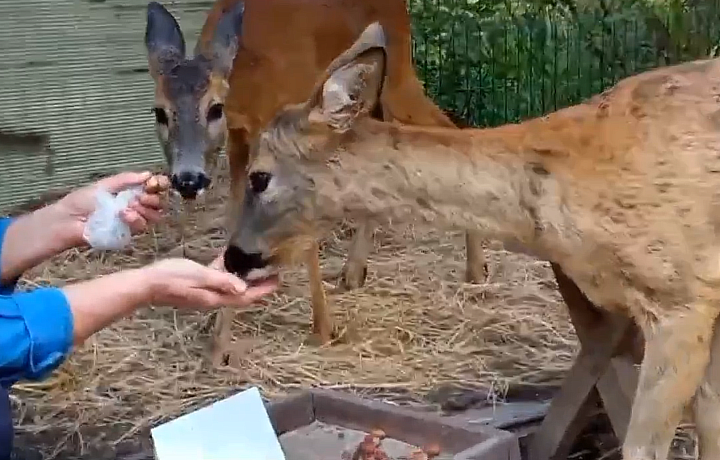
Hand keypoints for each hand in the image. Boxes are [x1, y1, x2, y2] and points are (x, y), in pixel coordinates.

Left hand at [55, 171, 169, 246]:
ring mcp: (132, 221)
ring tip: (129, 207)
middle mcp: (134, 206)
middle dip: (154, 198)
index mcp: (129, 191)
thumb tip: (148, 174)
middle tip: (142, 197)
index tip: (156, 182)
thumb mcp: (104, 185)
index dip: (159, 185)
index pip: (153, 188)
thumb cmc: (81, 201)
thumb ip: (126, 179)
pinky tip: (124, 215)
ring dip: (145, 210)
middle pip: (158, 203)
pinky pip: (142, 226)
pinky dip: (135, 219)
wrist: (69, 221)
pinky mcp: (128, 233)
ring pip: (154, 216)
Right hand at [145, 258, 277, 308]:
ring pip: (230, 287)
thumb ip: (222, 281)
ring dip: (244, 279)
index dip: (263, 290)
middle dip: (258, 286)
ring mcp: (204, 292)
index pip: (245, 297)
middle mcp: (213, 298)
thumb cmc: (172, 278)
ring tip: (256, 268)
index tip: (278, 281)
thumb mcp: (199, 276)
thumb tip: (244, 289)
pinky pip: (217, 279)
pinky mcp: (196, 285)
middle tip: (272, 275)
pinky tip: (228, 260)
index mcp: (216, 297)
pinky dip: (227, 272)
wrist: (146, 284)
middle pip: (241, 294)